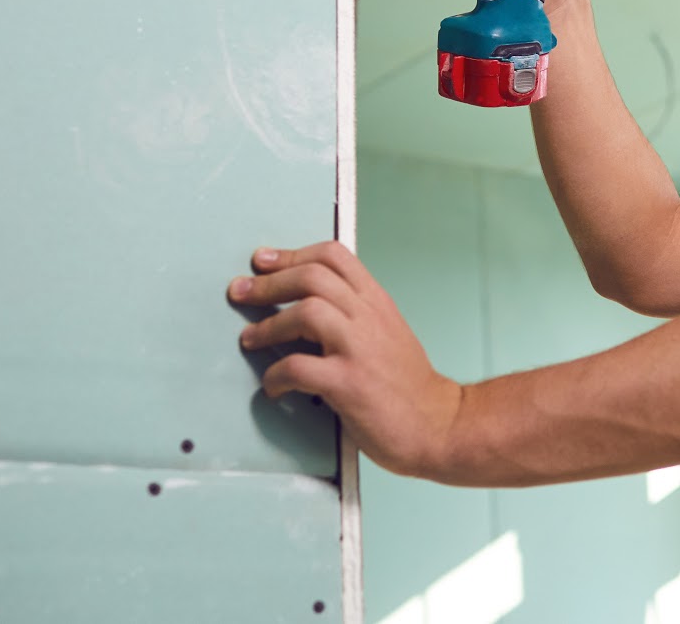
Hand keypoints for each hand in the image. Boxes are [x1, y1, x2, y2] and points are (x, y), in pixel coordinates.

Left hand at [229, 241, 462, 478]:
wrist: (438, 424)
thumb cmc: (409, 387)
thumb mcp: (388, 332)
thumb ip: (355, 314)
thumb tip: (308, 304)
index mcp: (377, 303)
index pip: (334, 256)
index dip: (292, 254)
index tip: (264, 262)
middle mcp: (369, 318)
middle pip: (313, 276)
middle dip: (269, 282)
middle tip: (241, 292)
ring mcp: (360, 350)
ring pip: (306, 312)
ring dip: (268, 325)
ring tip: (250, 339)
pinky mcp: (349, 384)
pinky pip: (299, 368)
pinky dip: (275, 376)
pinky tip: (273, 386)